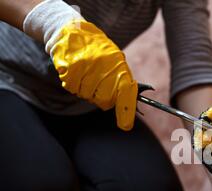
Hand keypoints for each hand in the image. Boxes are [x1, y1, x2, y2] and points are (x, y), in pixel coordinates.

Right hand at [22, 1, 136, 130]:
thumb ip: (122, 80)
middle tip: (99, 86)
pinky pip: (72, 88)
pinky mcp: (68, 69)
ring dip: (86, 90)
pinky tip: (76, 71)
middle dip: (102, 98)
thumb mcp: (116, 60)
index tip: (126, 126)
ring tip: (86, 73)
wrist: (72, 31)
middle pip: (104, 100)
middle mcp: (102, 67)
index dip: (126, 111)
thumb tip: (131, 104)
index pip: (125, 93)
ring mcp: (84, 68)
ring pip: (87, 95)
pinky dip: (74, 84)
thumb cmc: (98, 50)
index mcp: (118, 65)